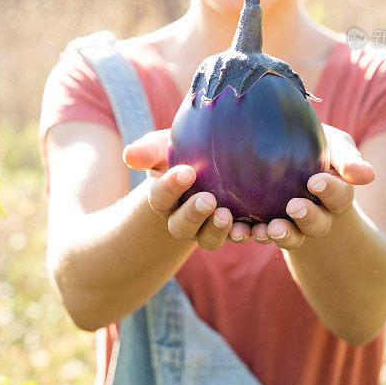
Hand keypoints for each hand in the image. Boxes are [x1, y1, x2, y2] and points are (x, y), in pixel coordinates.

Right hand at [123, 130, 247, 249]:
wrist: (212, 160)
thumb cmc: (185, 150)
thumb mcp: (166, 145)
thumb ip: (149, 149)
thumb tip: (129, 155)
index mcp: (164, 197)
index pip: (160, 196)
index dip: (170, 186)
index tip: (187, 171)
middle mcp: (181, 218)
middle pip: (181, 226)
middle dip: (193, 214)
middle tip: (208, 200)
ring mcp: (206, 228)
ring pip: (207, 239)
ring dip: (216, 231)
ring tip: (227, 215)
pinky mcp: (232, 229)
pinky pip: (237, 238)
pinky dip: (246, 235)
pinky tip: (256, 227)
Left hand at [249, 125, 375, 250]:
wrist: (285, 146)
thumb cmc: (317, 144)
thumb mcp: (336, 144)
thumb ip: (349, 159)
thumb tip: (368, 176)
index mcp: (337, 193)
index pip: (339, 196)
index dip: (330, 191)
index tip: (315, 181)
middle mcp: (318, 214)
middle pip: (317, 224)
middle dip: (307, 218)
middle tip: (294, 207)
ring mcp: (292, 222)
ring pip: (291, 236)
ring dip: (281, 235)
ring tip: (267, 230)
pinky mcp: (265, 224)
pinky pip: (259, 234)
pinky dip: (250, 234)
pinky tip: (239, 230)